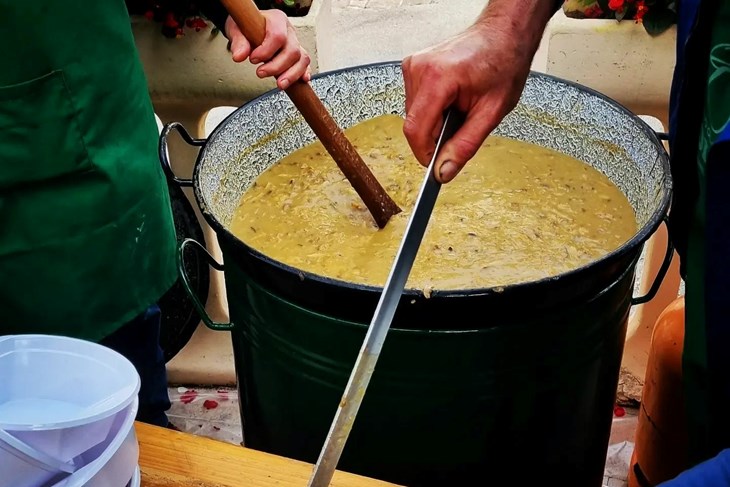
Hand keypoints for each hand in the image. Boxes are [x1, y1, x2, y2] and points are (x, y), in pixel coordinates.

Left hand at [225, 10, 310, 89]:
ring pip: (302, 59)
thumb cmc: (246, 26)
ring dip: (291, 74)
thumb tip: (239, 56)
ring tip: (280, 84)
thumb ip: (239, 42)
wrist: (250, 27)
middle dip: (277, 66)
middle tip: (260, 73)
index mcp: (277, 20)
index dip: (266, 51)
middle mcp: (289, 31)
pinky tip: (301, 81)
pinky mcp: (298, 55)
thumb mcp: (237, 30)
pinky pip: (305, 65)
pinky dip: (303, 73)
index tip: (253, 59)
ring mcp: (295, 43)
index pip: (278, 36)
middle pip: (292, 51)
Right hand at [402, 23, 533, 182]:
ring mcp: (413, 65)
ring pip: (413, 115)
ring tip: (460, 105)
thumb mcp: (492, 112)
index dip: (425, 154)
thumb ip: (465, 145)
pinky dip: (433, 108)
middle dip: (436, 134)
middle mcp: (419, 68)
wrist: (504, 33)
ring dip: (435, 121)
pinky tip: (452, 97)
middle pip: (414, 124)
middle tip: (464, 123)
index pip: (416, 130)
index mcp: (438, 77)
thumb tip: (443, 171)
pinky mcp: (413, 66)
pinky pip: (416, 102)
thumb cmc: (503, 63)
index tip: (437, 166)